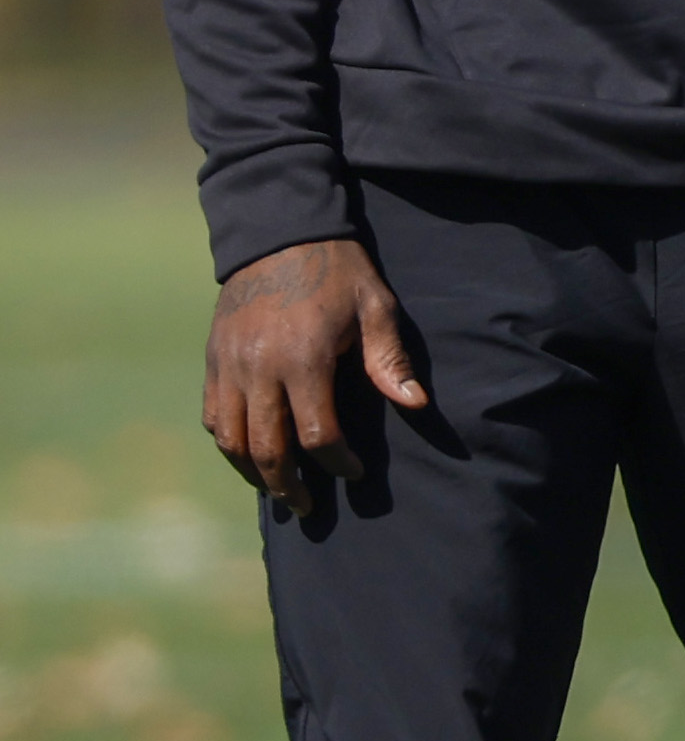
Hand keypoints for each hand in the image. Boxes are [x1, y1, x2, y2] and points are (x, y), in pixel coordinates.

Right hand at [202, 238, 425, 515]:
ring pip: (232, 441)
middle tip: (309, 507)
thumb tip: (416, 404)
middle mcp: (259, 369)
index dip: (338, 462)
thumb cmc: (338, 271)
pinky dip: (229, 443)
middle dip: (289, 485)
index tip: (356, 473)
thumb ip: (390, 359)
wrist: (279, 233)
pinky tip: (249, 455)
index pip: (316, 434)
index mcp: (304, 359)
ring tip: (278, 491)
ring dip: (253, 473)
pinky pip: (213, 417)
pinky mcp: (212, 361)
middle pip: (267, 450)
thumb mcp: (374, 306)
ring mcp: (229, 367)